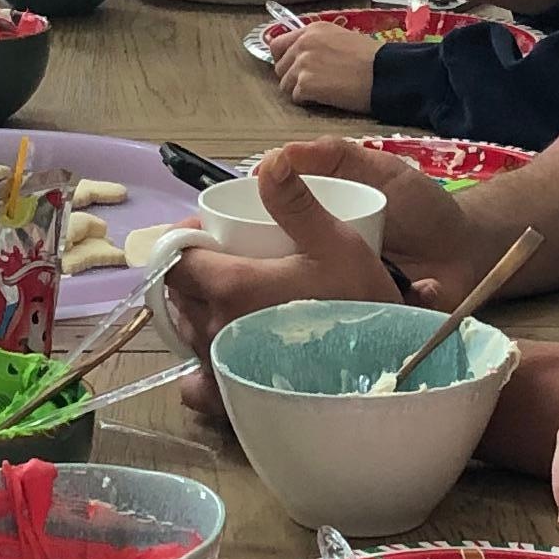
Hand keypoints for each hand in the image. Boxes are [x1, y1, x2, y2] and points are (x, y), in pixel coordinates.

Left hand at [160, 138, 482, 424]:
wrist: (383, 373)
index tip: (208, 233)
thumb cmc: (360, 305)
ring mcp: (219, 366)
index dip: (185, 241)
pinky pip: (197, 384)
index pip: (176, 260)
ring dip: (198, 310)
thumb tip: (269, 160)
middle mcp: (213, 329)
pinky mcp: (231, 397)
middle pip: (178, 294)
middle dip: (193, 272)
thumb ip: (296, 204)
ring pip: (187, 331)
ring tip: (230, 298)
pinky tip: (222, 351)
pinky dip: (200, 365)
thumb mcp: (336, 244)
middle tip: (224, 260)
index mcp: (231, 287)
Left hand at [266, 20, 381, 112]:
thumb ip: (317, 44)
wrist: (384, 73)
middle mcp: (302, 43)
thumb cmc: (371, 58)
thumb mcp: (340, 38)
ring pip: (285, 85)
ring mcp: (302, 64)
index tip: (293, 68)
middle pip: (279, 67)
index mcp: (311, 30)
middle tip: (312, 84)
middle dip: (292, 77)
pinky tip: (326, 97)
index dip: (284, 59)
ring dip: (300, 91)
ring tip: (322, 91)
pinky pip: (296, 98)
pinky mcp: (305, 84)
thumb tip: (300, 56)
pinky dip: (309, 101)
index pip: (278, 44)